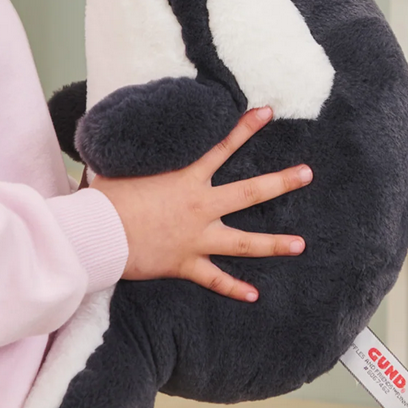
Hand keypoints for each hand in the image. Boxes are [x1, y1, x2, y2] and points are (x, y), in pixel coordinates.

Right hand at [88, 107, 310, 301]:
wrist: (100, 233)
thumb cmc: (106, 196)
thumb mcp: (121, 165)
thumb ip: (136, 154)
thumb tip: (126, 134)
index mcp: (186, 178)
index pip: (223, 147)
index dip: (246, 128)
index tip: (267, 112)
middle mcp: (200, 207)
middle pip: (250, 192)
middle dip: (281, 182)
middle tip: (307, 174)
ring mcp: (196, 238)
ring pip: (244, 242)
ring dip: (274, 244)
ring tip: (300, 245)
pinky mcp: (185, 264)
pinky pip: (215, 280)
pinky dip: (234, 289)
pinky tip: (253, 295)